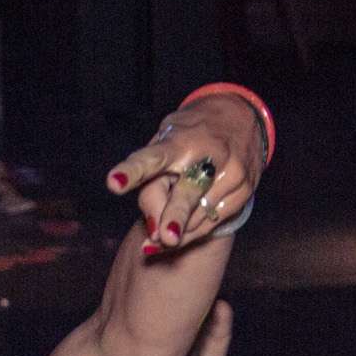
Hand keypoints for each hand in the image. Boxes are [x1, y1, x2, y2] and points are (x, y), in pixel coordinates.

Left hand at [107, 91, 264, 249]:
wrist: (240, 118)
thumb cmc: (187, 140)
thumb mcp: (164, 149)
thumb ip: (151, 188)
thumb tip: (155, 236)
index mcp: (179, 141)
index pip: (152, 158)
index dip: (132, 172)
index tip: (113, 182)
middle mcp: (208, 154)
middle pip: (187, 193)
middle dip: (176, 216)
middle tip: (166, 237)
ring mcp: (230, 172)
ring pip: (197, 218)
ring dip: (177, 232)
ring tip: (165, 233)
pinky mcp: (243, 191)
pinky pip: (211, 225)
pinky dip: (191, 235)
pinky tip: (181, 235)